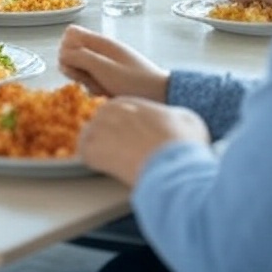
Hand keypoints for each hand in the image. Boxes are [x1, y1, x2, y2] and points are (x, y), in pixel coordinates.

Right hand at [58, 25, 169, 101]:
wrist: (162, 96)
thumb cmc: (134, 81)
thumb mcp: (104, 68)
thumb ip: (80, 58)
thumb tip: (62, 54)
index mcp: (100, 42)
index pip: (70, 33)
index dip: (66, 48)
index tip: (75, 63)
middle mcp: (101, 50)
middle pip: (72, 52)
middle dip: (75, 68)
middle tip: (90, 78)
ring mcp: (105, 63)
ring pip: (80, 68)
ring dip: (86, 80)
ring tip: (102, 88)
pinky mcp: (109, 76)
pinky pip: (91, 80)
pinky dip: (95, 87)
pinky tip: (107, 93)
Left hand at [79, 97, 209, 186]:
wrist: (173, 165)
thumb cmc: (181, 142)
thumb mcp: (185, 118)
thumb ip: (170, 116)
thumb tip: (172, 121)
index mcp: (127, 102)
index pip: (116, 114)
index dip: (124, 130)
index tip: (131, 141)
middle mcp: (107, 111)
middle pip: (102, 126)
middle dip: (111, 140)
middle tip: (125, 155)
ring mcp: (95, 129)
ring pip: (92, 140)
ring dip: (102, 151)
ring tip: (119, 164)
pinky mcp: (89, 150)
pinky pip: (86, 156)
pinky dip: (96, 164)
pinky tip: (111, 169)